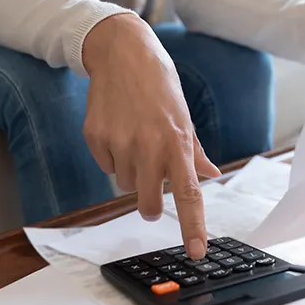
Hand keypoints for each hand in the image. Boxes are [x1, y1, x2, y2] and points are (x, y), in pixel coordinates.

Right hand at [82, 14, 220, 258]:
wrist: (123, 53)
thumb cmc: (158, 85)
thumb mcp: (183, 116)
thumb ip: (193, 152)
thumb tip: (210, 176)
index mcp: (177, 142)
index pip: (188, 194)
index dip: (192, 226)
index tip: (197, 252)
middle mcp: (149, 145)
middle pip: (147, 203)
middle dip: (149, 204)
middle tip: (151, 189)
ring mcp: (119, 142)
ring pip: (124, 184)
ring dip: (131, 171)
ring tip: (134, 137)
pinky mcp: (95, 137)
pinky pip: (106, 166)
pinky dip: (112, 156)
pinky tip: (117, 130)